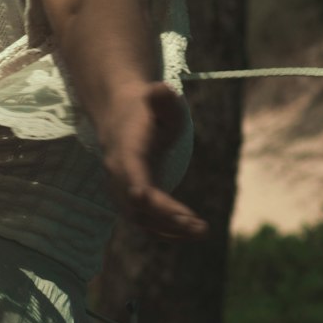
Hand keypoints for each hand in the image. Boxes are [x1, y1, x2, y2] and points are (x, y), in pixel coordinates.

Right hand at [99, 82, 209, 239]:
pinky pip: (148, 224)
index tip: (146, 198)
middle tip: (199, 225)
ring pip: (143, 221)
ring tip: (202, 230)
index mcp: (125, 153)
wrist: (122, 118)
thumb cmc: (147, 109)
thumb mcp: (157, 99)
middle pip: (138, 206)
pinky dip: (168, 232)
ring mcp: (123, 193)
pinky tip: (193, 232)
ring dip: (172, 230)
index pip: (130, 175)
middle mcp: (120, 178)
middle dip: (166, 217)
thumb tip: (162, 90)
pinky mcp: (134, 203)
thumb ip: (161, 98)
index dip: (138, 189)